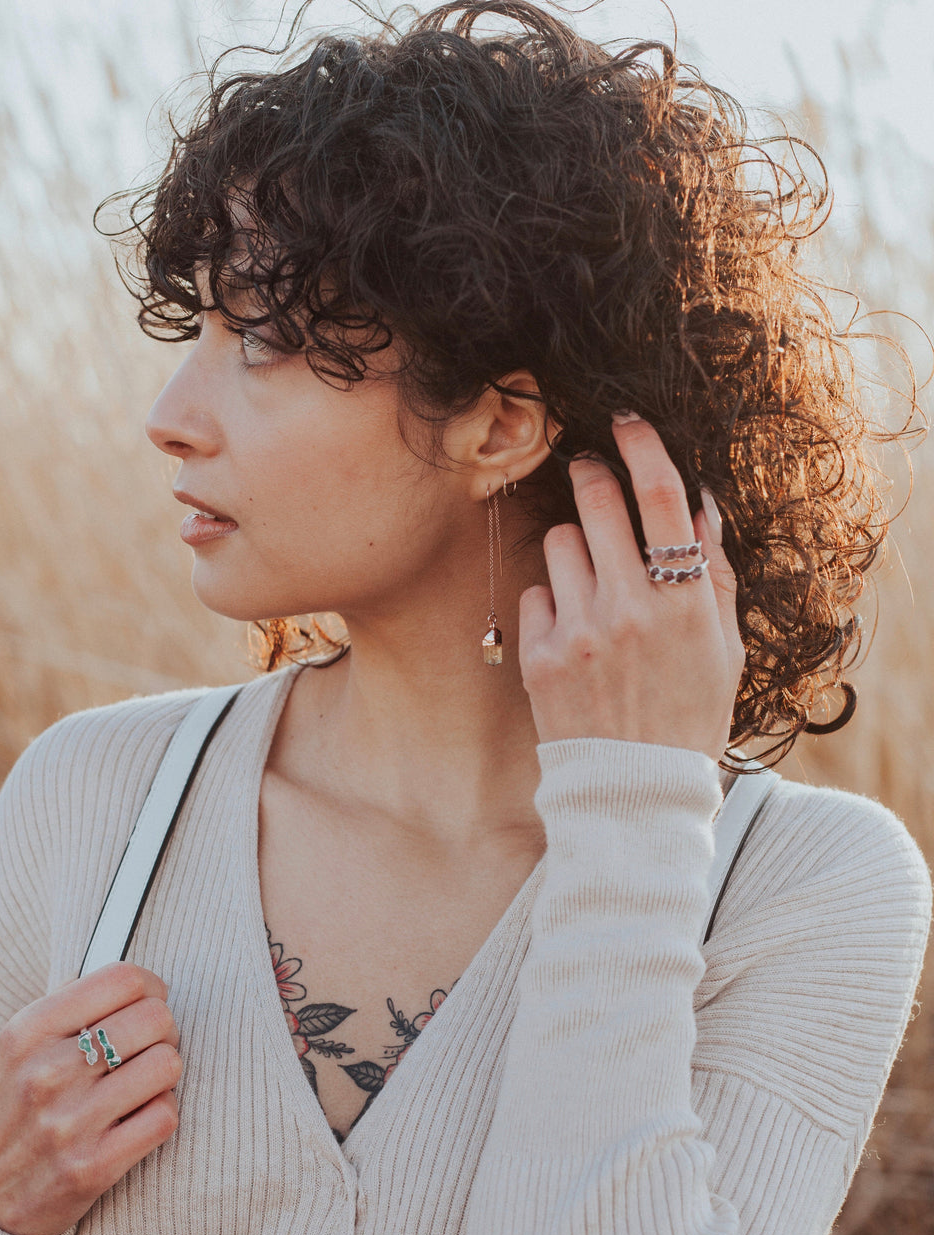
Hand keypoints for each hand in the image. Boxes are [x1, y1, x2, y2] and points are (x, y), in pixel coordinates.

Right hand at [0, 963, 181, 1234]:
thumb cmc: (12, 1106)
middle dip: (163, 1030)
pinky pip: (164, 1116)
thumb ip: (70, 1007)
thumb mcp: (18, 1047)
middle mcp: (46, 1073)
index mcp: (27, 1032)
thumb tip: (137, 981)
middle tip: (148, 1046)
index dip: (150, 987)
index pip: (122, 980)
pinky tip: (137, 1117)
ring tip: (142, 1082)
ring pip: (167, 1065)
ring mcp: (70, 1123)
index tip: (146, 1002)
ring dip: (164, 1072)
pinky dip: (161, 1112)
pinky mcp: (94, 1167)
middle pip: (154, 1019)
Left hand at [519, 414, 744, 758]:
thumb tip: (698, 502)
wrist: (634, 790)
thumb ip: (711, 575)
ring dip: (575, 549)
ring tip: (592, 587)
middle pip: (597, 500)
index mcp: (683, 603)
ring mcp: (579, 632)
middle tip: (589, 470)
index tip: (626, 419)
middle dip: (591, 475)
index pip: (661, 498)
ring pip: (561, 542)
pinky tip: (571, 635)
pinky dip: (552, 602)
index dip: (642, 445)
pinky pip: (536, 592)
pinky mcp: (538, 657)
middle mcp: (629, 609)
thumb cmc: (687, 716)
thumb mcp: (723, 648)